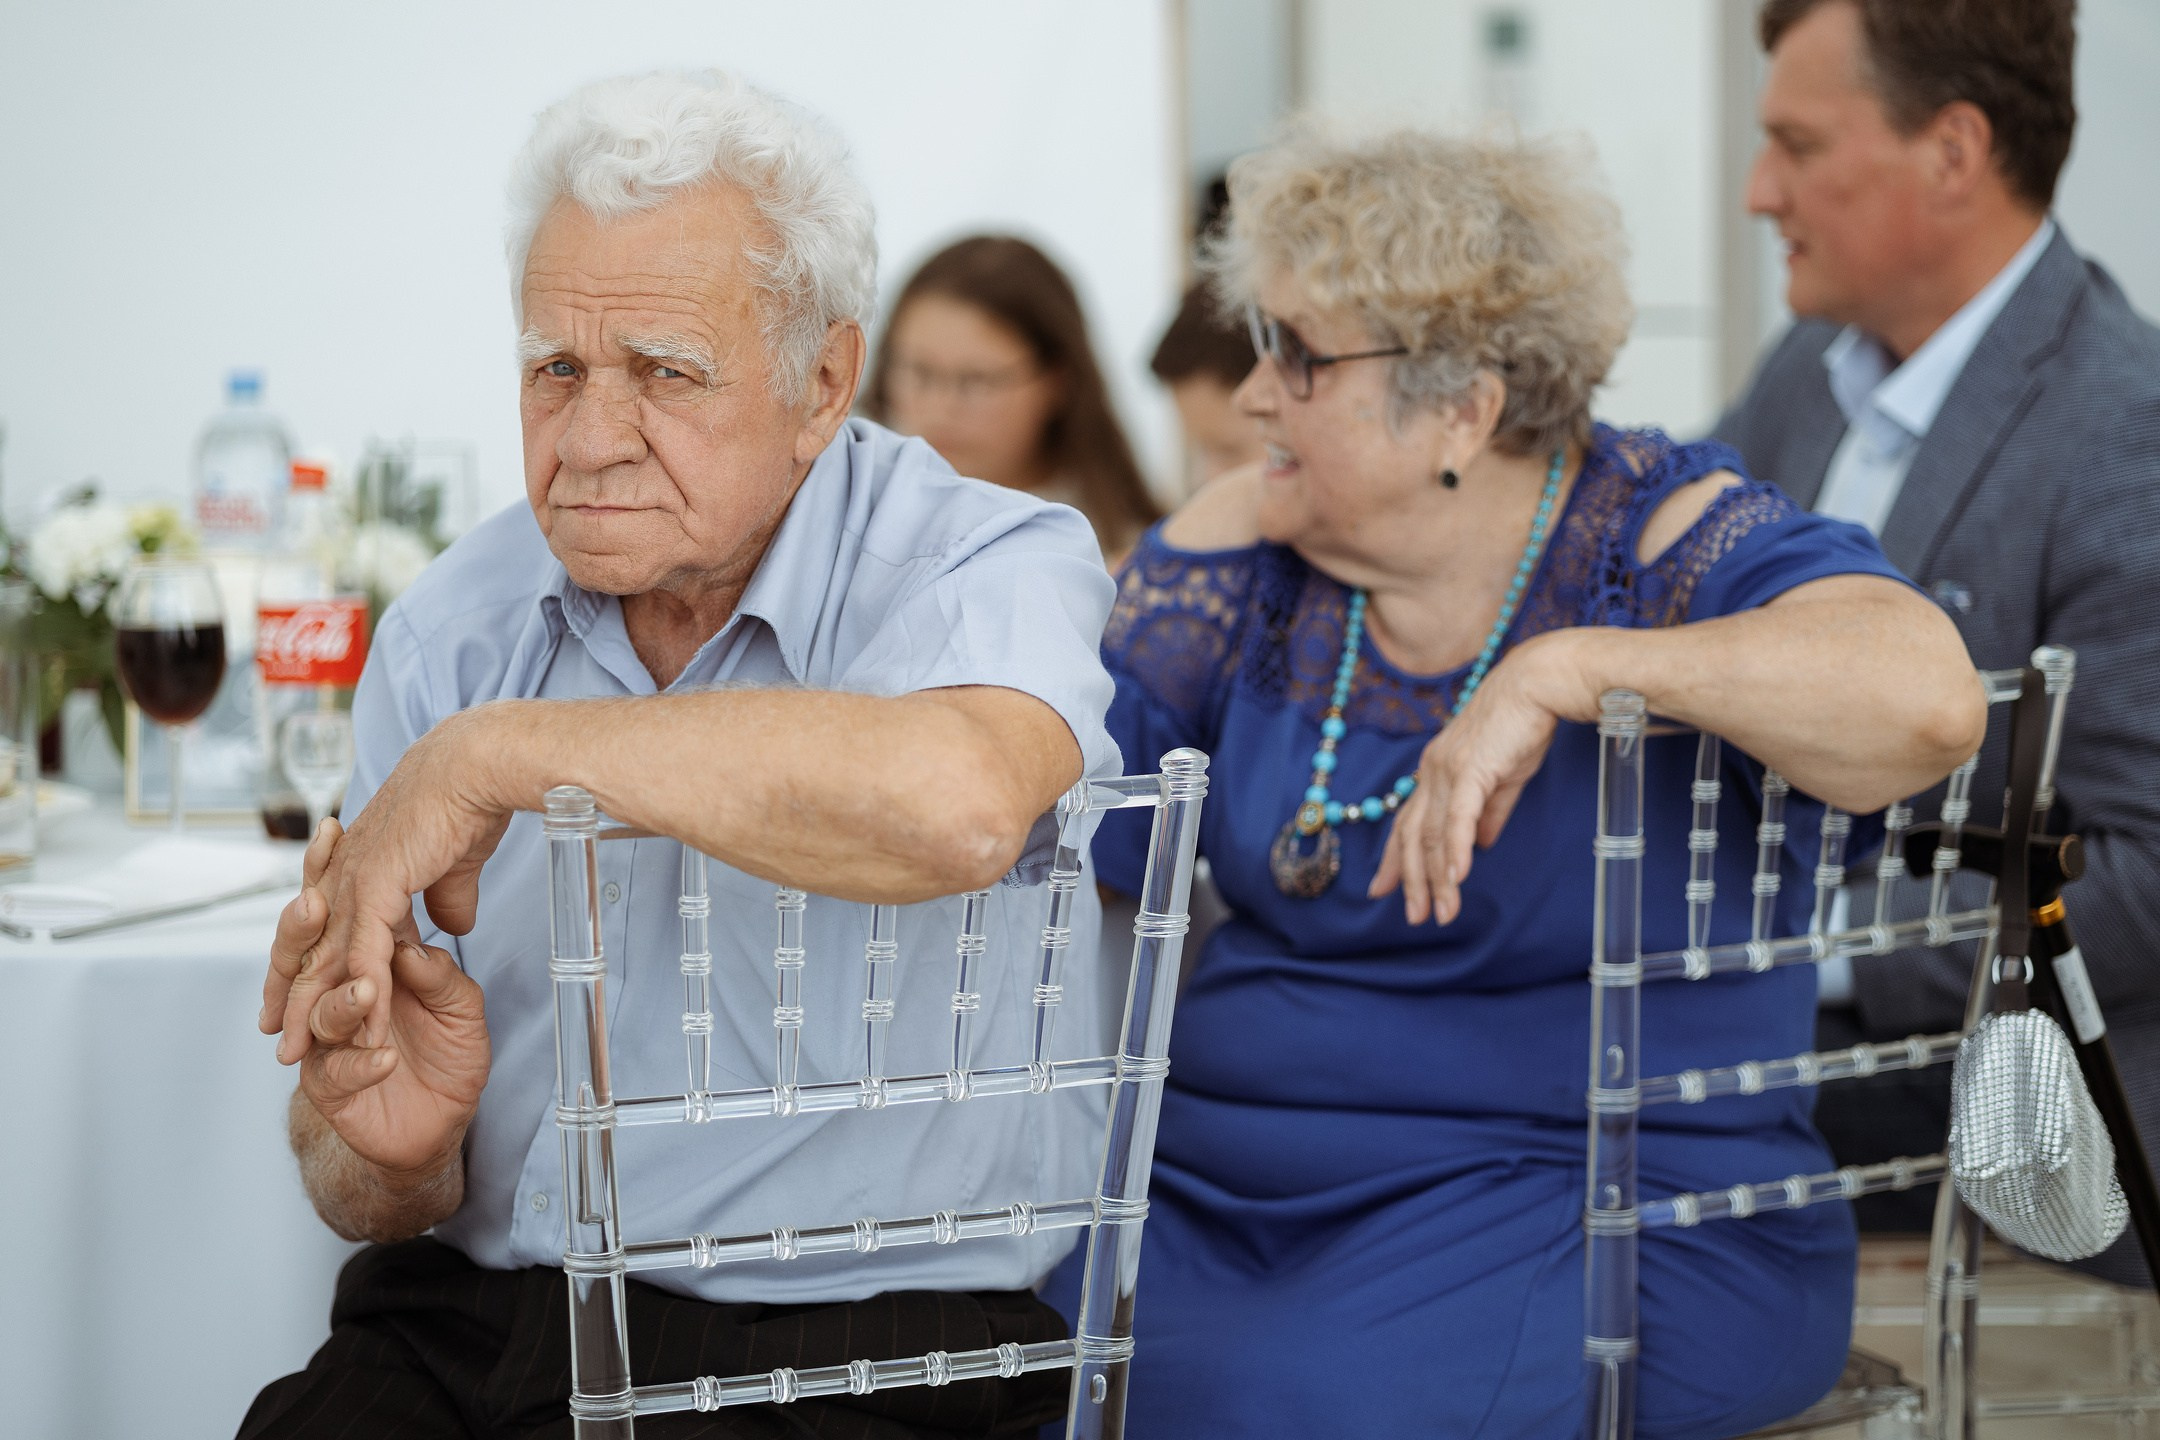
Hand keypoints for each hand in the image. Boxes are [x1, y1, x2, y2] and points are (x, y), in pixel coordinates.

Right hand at [264, 824, 490, 1172]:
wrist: (439, 1122)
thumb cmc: (447, 1053)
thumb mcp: (460, 1007)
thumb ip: (437, 975)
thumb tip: (410, 947)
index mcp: (360, 963)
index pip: (338, 910)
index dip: (327, 873)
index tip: (332, 833)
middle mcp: (333, 994)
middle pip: (303, 953)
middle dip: (304, 929)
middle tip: (316, 903)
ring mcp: (326, 1040)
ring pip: (317, 1011)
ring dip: (339, 998)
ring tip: (365, 988)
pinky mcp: (330, 1086)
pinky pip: (338, 1073)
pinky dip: (361, 1063)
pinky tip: (384, 1059)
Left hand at [265, 706, 515, 1063]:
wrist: (474, 766)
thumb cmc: (468, 800)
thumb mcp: (454, 864)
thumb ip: (447, 897)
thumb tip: (454, 925)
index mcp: (360, 866)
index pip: (324, 929)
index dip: (309, 967)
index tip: (298, 1000)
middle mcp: (346, 876)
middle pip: (308, 951)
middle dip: (291, 1000)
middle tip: (280, 1044)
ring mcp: (355, 883)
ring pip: (326, 962)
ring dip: (314, 1012)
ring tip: (302, 1053)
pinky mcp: (377, 888)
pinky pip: (365, 957)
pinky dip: (365, 998)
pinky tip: (366, 1031)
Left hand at [1370, 630, 1598, 924]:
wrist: (1536, 683)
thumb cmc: (1521, 725)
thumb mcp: (1502, 777)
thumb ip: (1489, 812)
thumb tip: (1482, 844)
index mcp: (1435, 771)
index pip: (1406, 822)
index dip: (1394, 858)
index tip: (1383, 889)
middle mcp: (1431, 772)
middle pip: (1412, 835)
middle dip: (1410, 879)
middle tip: (1412, 916)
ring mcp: (1447, 770)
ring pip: (1432, 834)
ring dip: (1436, 878)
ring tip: (1440, 912)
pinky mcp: (1470, 769)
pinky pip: (1457, 818)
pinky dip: (1453, 851)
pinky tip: (1455, 879)